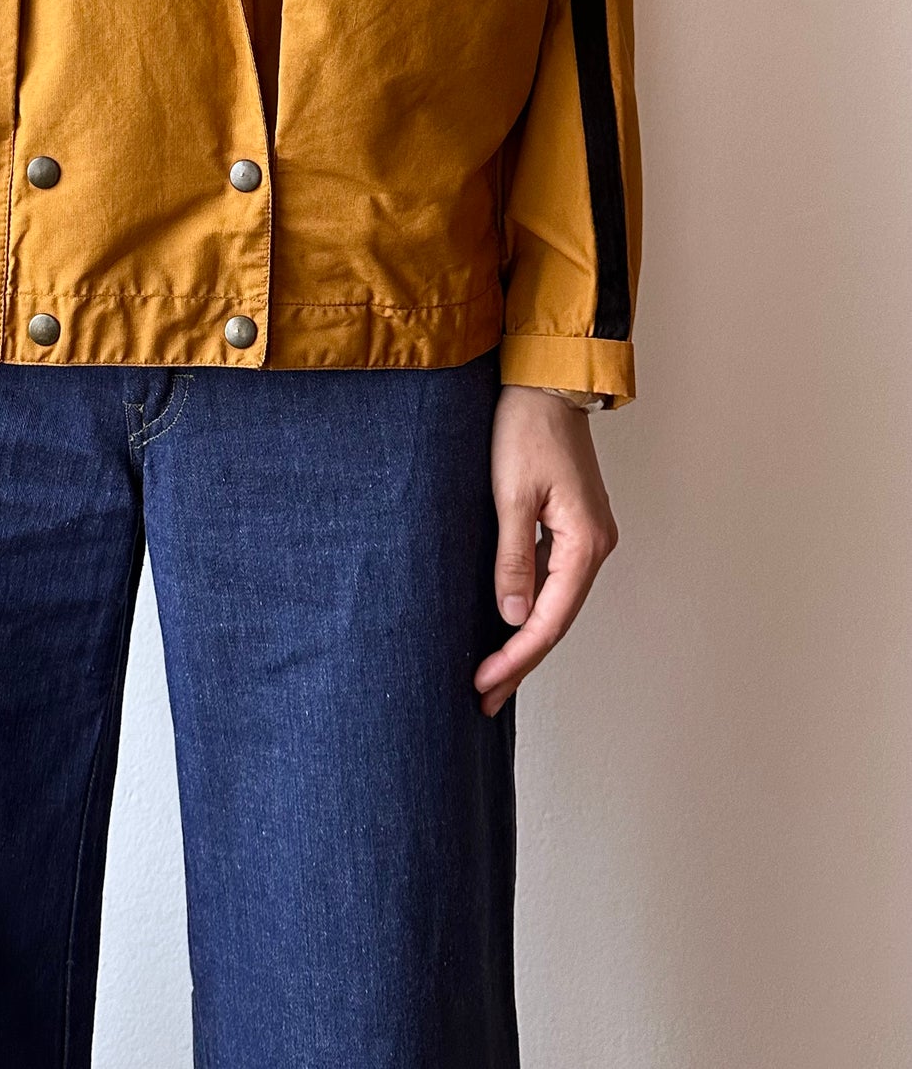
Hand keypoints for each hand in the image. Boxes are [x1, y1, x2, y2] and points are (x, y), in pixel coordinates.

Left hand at [474, 384, 618, 716]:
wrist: (544, 383)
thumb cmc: (524, 429)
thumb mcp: (509, 495)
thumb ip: (513, 559)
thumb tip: (514, 617)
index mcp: (585, 542)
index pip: (551, 619)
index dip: (516, 656)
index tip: (484, 683)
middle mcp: (595, 545)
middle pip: (558, 619)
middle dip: (520, 660)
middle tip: (485, 697)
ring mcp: (588, 536)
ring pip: (558, 603)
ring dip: (526, 639)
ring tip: (493, 675)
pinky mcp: (573, 525)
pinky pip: (555, 580)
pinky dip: (532, 608)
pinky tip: (509, 626)